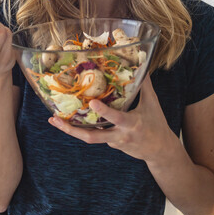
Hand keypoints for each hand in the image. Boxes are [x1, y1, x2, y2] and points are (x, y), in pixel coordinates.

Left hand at [48, 75, 175, 162]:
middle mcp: (119, 135)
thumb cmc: (157, 124)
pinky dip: (82, 127)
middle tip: (55, 119)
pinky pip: (95, 134)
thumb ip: (144, 84)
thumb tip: (141, 63)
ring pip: (89, 137)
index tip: (91, 102)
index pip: (116, 118)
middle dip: (72, 130)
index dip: (104, 111)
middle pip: (92, 137)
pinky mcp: (110, 144)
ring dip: (70, 130)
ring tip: (53, 120)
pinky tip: (68, 119)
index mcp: (132, 124)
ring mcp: (113, 142)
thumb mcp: (152, 103)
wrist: (160, 151)